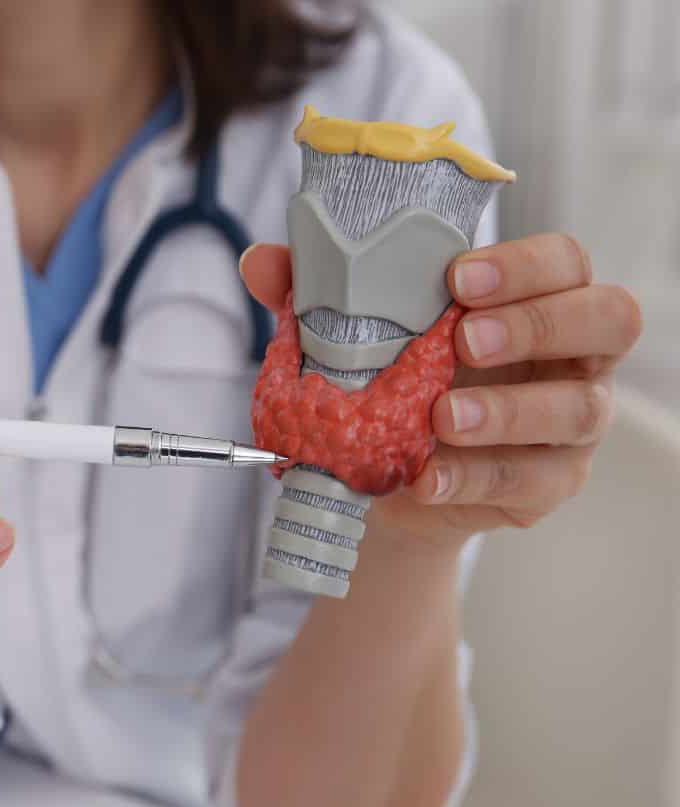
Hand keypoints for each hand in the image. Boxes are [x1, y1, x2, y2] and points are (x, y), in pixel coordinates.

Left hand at [240, 234, 641, 551]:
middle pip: (609, 317)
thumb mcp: (353, 340)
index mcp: (533, 299)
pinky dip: (475, 477)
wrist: (384, 482)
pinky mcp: (550, 483)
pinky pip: (533, 480)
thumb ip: (317, 298)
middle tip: (465, 339)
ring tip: (442, 417)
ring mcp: (571, 422)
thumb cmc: (391, 387)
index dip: (524, 264)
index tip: (456, 277)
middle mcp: (570, 354)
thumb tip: (260, 260)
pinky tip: (428, 478)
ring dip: (510, 409)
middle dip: (538, 323)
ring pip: (580, 406)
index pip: (564, 261)